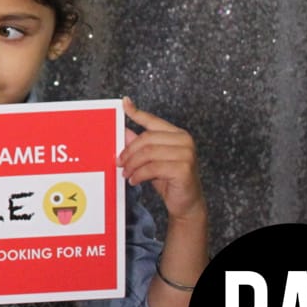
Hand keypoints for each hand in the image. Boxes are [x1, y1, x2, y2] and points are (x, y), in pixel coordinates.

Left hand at [119, 98, 206, 223]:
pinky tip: (134, 180)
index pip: (153, 120)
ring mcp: (186, 154)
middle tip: (119, 162)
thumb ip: (141, 146)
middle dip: (128, 152)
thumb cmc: (170, 180)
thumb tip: (125, 131)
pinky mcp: (184, 168)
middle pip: (146, 139)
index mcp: (177, 134)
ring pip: (148, 153)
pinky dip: (139, 175)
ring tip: (127, 174)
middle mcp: (184, 140)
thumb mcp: (151, 161)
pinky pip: (152, 168)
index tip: (124, 102)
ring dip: (132, 165)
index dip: (137, 112)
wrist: (187, 203)